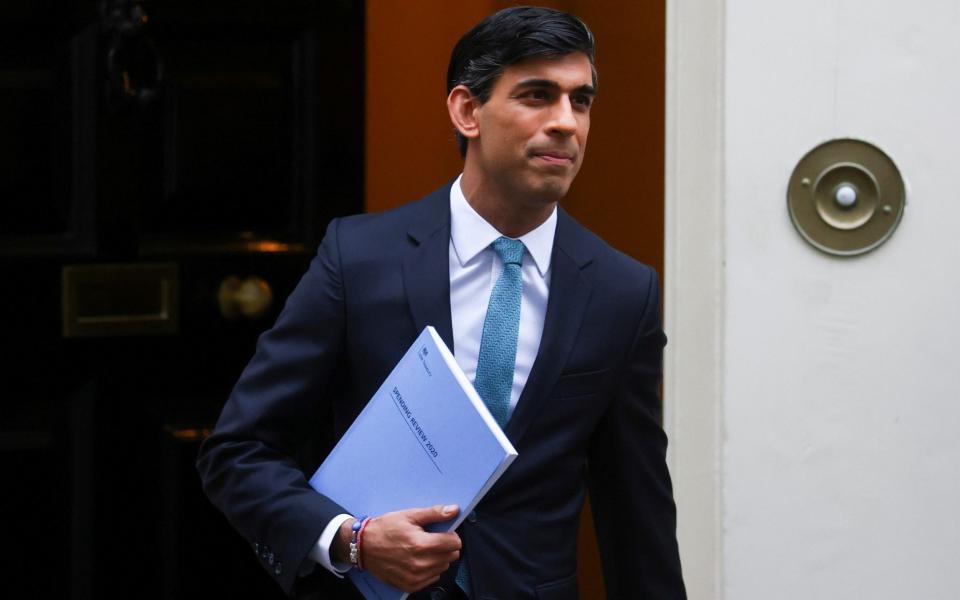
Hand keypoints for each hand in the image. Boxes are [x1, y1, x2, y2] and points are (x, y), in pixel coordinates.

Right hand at [340, 504, 461, 592]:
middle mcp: (419, 564)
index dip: (451, 535)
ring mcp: (415, 577)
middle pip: (451, 556)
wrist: (364, 546)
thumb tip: (453, 510)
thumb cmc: (385, 529)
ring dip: (438, 558)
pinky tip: (418, 560)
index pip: (454, 543)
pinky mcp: (410, 586)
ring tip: (422, 549)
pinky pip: (433, 578)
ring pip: (443, 567)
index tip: (443, 533)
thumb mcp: (409, 515)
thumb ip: (434, 513)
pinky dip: (430, 569)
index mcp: (420, 544)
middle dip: (445, 546)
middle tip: (431, 539)